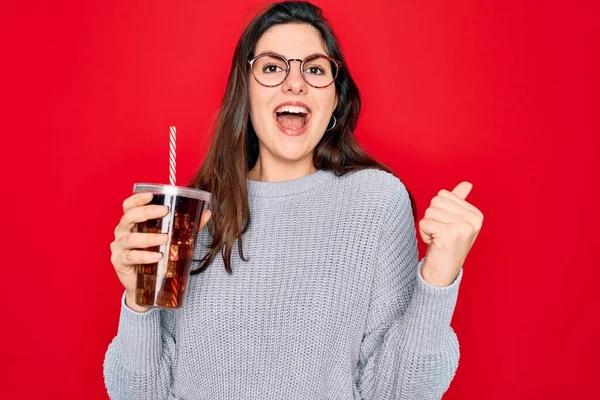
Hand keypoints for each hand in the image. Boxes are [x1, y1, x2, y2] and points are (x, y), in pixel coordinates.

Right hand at [109, 192, 211, 310]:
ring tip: (165, 238)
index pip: (129, 206)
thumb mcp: (171, 238)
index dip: (137, 199)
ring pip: (130, 238)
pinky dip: (144, 256)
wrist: (147, 285)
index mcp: (132, 222)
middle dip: (147, 212)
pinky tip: (157, 256)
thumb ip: (187, 226)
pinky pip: (131, 257)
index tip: (151, 195)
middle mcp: (122, 232)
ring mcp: (118, 247)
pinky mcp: (119, 262)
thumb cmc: (156, 255)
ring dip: (148, 237)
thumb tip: (206, 213)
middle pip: (129, 217)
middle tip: (165, 212)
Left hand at [418, 182, 483, 286]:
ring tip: (438, 239)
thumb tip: (467, 183)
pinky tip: (435, 244)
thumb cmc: (446, 245)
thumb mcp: (455, 221)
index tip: (446, 226)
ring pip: (429, 212)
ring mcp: (463, 227)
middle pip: (435, 201)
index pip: (443, 194)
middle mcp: (473, 220)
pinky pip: (424, 223)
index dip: (438, 210)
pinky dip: (424, 234)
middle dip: (432, 217)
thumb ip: (459, 201)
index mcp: (476, 214)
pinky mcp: (449, 235)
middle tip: (440, 234)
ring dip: (428, 226)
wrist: (443, 273)